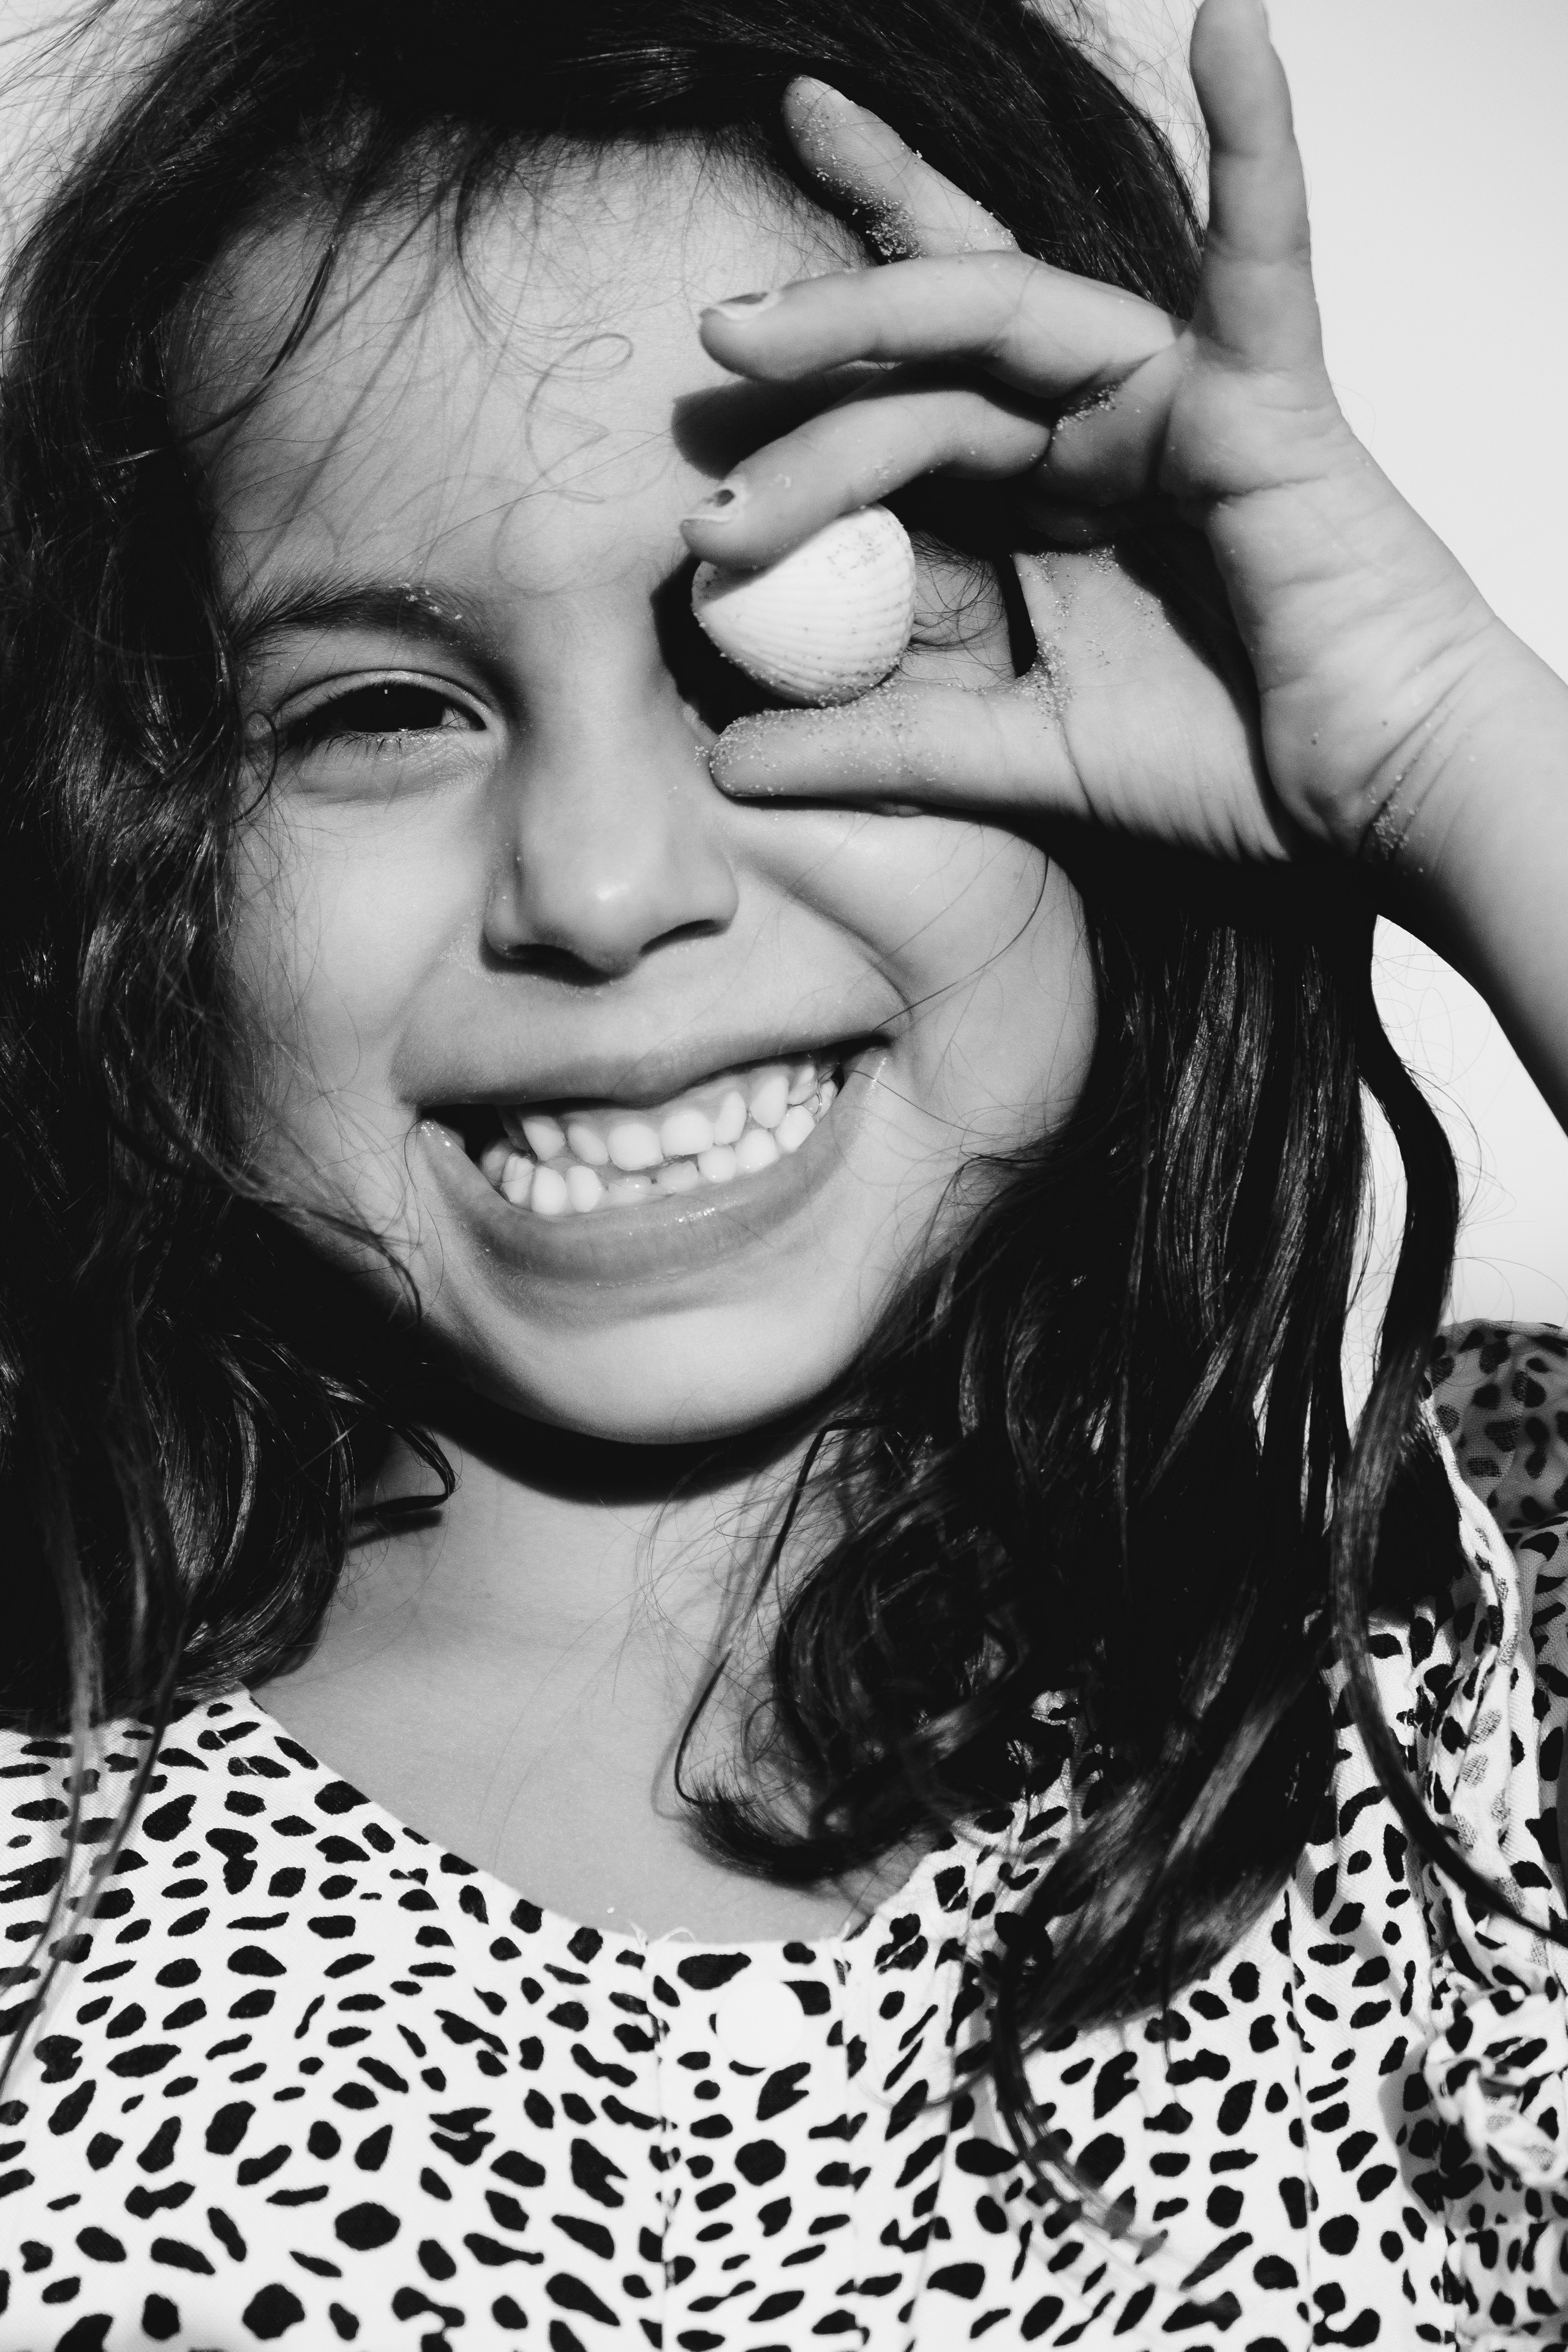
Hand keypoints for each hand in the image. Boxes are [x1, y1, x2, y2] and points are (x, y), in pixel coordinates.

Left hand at [681, 0, 1502, 876]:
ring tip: (766, 323)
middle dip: (818, 334)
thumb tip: (728, 766)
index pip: (909, 404)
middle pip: (933, 345)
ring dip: (888, 293)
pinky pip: (1263, 256)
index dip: (813, 388)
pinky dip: (1258, 144)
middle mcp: (1097, 428)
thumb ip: (882, 746)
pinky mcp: (1266, 399)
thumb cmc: (1235, 767)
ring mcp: (1178, 400)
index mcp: (1046, 496)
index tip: (706, 433)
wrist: (1374, 807)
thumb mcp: (1020, 756)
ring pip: (1012, 313)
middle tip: (713, 340)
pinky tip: (1232, 25)